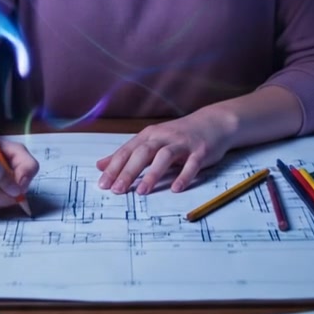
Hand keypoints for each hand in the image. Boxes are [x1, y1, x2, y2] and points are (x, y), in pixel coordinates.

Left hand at [96, 115, 234, 195]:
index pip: (127, 151)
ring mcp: (183, 143)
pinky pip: (191, 164)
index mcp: (149, 135)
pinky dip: (183, 176)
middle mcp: (164, 137)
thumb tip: (101, 165)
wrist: (213, 123)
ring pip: (165, 157)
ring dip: (152, 174)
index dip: (114, 167)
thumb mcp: (151, 141)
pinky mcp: (200, 151)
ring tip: (142, 191)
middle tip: (117, 189)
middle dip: (129, 171)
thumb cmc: (179, 135)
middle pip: (143, 152)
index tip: (103, 184)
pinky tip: (175, 188)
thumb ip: (127, 154)